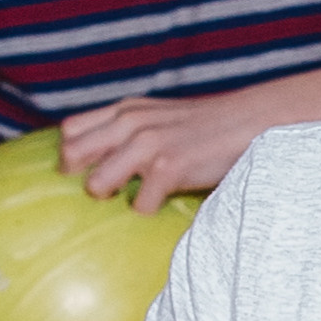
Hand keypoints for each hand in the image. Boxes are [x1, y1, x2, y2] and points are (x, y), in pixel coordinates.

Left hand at [59, 93, 260, 208]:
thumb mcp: (159, 118)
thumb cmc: (205, 127)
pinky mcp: (169, 167)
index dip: (69, 157)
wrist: (251, 120)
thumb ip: (129, 131)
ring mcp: (148, 144)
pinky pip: (139, 204)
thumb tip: (100, 161)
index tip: (80, 174)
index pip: (70, 130)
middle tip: (100, 193)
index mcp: (125, 109)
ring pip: (96, 183)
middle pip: (72, 155)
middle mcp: (130, 123)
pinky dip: (147, 211)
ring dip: (110, 198)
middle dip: (79, 180)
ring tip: (129, 198)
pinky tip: (161, 204)